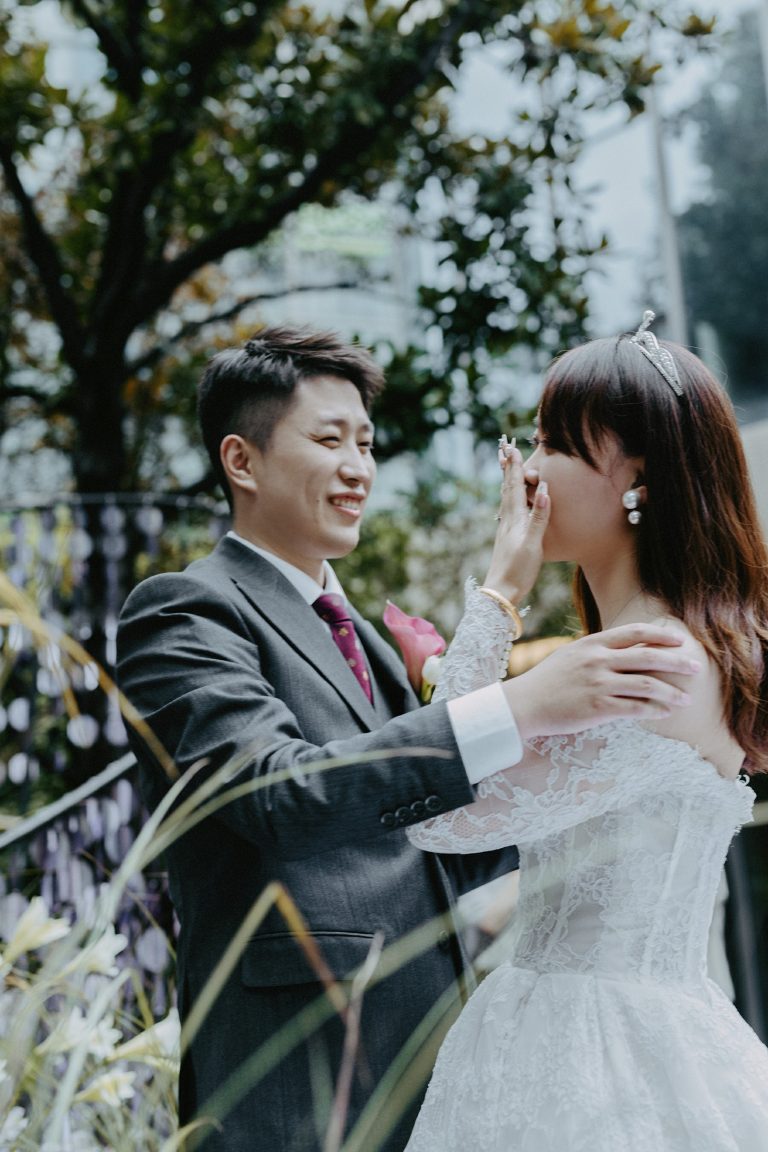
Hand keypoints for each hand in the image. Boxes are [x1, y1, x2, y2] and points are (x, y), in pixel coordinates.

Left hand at [483, 437, 549, 603]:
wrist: (502, 592)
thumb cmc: (518, 569)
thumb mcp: (533, 543)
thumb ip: (539, 517)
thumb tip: (544, 489)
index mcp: (514, 519)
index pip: (514, 487)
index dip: (514, 467)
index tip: (512, 448)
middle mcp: (507, 520)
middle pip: (507, 488)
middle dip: (508, 468)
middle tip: (504, 449)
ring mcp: (506, 529)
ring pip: (506, 498)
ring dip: (507, 480)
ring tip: (506, 467)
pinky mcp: (508, 538)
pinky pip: (508, 509)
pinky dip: (510, 497)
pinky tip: (510, 501)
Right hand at [502, 624, 699, 739]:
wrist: (524, 704)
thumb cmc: (547, 682)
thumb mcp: (570, 656)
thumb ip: (596, 651)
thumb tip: (621, 651)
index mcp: (592, 643)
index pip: (634, 632)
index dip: (660, 636)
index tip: (680, 641)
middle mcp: (598, 660)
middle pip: (647, 657)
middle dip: (676, 662)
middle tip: (696, 668)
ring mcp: (598, 683)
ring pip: (646, 684)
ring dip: (671, 692)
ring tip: (686, 700)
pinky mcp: (598, 708)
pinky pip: (635, 708)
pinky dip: (654, 711)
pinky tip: (665, 713)